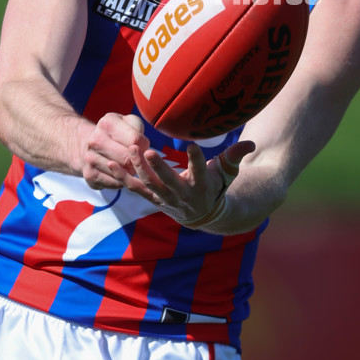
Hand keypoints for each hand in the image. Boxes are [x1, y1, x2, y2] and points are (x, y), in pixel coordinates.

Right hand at [82, 113, 149, 188]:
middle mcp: (95, 140)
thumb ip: (140, 131)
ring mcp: (90, 158)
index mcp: (108, 123)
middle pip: (127, 159)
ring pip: (121, 173)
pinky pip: (114, 184)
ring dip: (129, 172)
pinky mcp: (89, 175)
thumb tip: (143, 150)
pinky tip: (120, 173)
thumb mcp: (130, 123)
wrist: (88, 144)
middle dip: (136, 161)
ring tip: (128, 165)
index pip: (135, 140)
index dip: (144, 146)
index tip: (142, 146)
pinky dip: (121, 181)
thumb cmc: (117, 133)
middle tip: (136, 159)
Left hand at [121, 137, 255, 225]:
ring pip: (149, 184)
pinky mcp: (152, 198)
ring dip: (138, 169)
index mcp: (202, 186)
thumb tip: (250, 143)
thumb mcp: (227, 173)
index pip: (200, 171)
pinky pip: (134, 188)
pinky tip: (109, 164)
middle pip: (169, 181)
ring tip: (130, 151)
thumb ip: (235, 156)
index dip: (196, 160)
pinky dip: (121, 177)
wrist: (202, 215)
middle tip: (148, 151)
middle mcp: (182, 195)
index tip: (192, 146)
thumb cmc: (215, 186)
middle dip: (158, 168)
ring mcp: (165, 198)